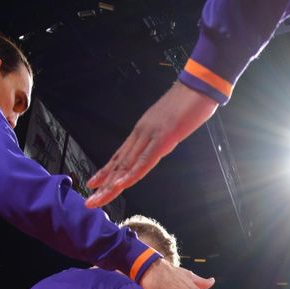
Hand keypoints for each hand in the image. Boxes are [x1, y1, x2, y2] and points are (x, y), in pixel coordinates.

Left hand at [86, 83, 217, 206]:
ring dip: (111, 184)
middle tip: (90, 201)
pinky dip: (131, 173)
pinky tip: (120, 184)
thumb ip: (162, 137)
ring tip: (97, 199)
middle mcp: (141, 133)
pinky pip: (145, 160)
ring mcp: (150, 135)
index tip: (93, 184)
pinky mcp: (163, 138)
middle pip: (119, 164)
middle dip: (103, 184)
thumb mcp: (171, 125)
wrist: (199, 85)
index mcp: (143, 131)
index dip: (106, 171)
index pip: (120, 156)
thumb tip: (159, 146)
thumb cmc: (189, 103)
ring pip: (127, 165)